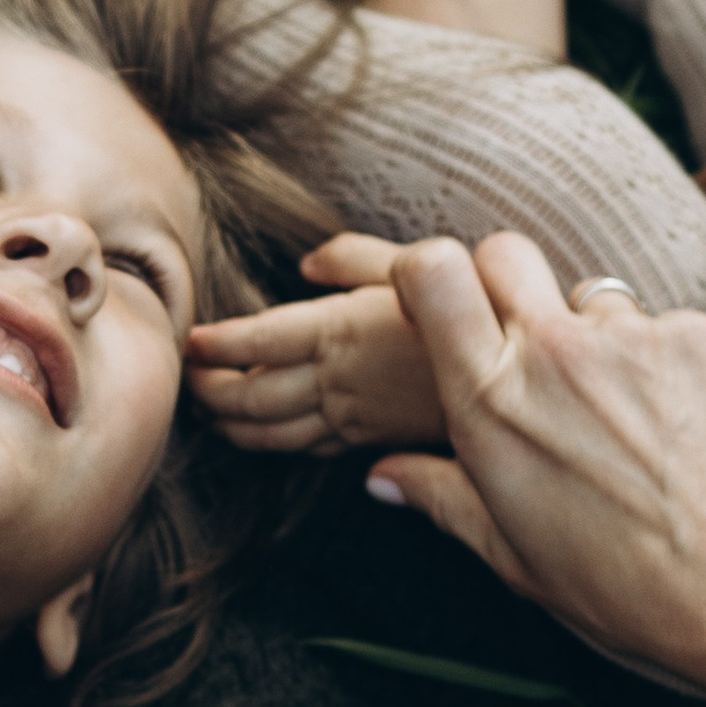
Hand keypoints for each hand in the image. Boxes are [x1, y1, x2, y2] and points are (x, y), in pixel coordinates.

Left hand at [185, 234, 450, 455]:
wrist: (520, 376)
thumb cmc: (470, 307)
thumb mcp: (413, 263)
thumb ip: (352, 260)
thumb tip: (306, 266)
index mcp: (338, 330)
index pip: (258, 341)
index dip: (218, 345)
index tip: (191, 341)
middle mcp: (337, 379)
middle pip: (253, 396)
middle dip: (211, 393)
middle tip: (186, 382)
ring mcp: (353, 415)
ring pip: (275, 431)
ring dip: (235, 427)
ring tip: (209, 417)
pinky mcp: (372, 437)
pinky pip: (310, 446)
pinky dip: (276, 443)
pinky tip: (266, 437)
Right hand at [370, 233, 705, 685]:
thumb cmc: (622, 588)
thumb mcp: (513, 555)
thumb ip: (443, 499)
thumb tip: (383, 480)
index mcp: (489, 402)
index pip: (433, 272)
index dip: (428, 272)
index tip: (438, 300)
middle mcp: (553, 351)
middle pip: (505, 252)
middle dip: (506, 281)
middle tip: (527, 340)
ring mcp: (631, 336)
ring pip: (594, 296)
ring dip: (599, 337)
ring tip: (627, 419)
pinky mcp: (698, 335)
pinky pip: (665, 324)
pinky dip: (666, 362)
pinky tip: (682, 426)